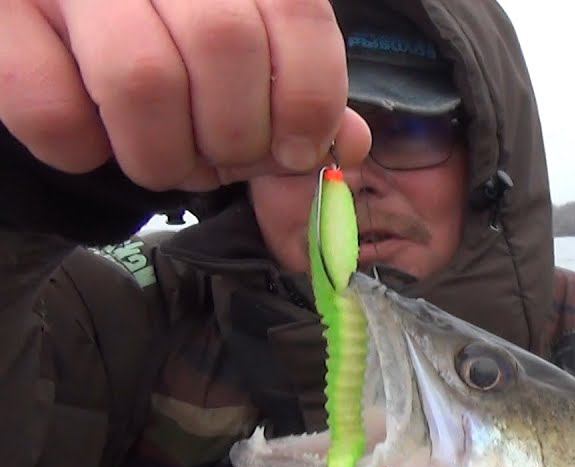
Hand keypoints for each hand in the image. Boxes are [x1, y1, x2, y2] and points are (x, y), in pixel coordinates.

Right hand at [0, 0, 370, 190]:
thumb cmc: (163, 39)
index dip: (308, 99)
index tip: (296, 150)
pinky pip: (49, 107)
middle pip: (224, 44)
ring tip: (163, 160)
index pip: (297, 14)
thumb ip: (298, 99)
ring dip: (164, 154)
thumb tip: (346, 150)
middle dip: (236, 137)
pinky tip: (94, 138)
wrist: (47, 14)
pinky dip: (81, 150)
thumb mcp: (242, 55)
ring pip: (142, 78)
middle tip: (222, 162)